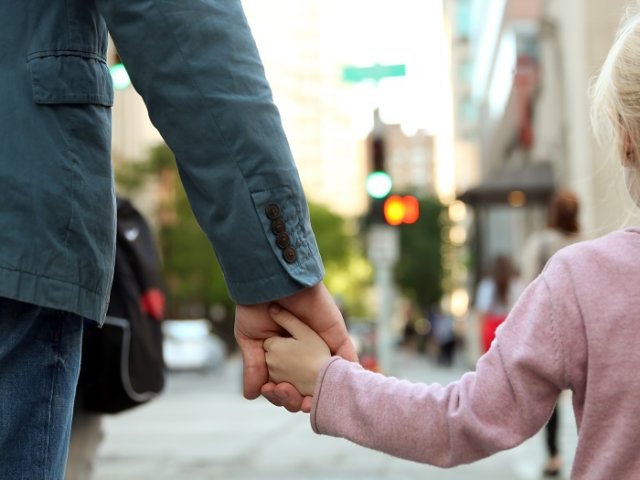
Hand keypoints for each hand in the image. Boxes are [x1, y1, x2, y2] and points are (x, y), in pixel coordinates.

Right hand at [235, 282, 355, 411]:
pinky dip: (346, 376)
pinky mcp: (336, 336)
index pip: (286, 386)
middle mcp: (304, 354)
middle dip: (297, 399)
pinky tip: (339, 390)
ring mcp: (322, 346)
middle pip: (307, 389)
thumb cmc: (255, 306)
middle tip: (286, 394)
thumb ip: (254, 367)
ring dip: (319, 396)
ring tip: (304, 400)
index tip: (272, 392)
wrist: (271, 281)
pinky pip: (348, 359)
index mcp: (284, 357)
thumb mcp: (250, 340)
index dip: (281, 396)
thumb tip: (251, 396)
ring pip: (326, 380)